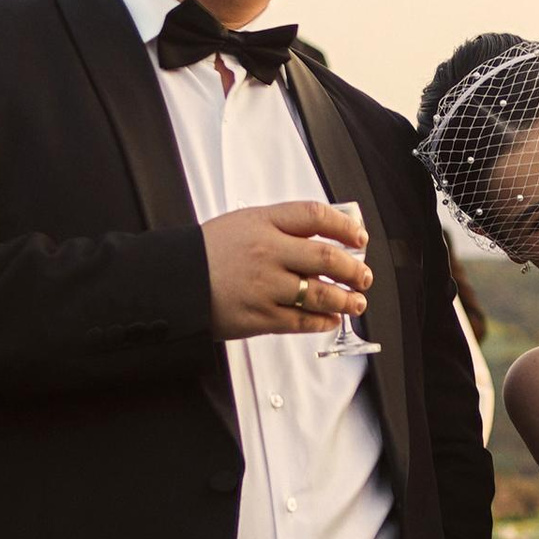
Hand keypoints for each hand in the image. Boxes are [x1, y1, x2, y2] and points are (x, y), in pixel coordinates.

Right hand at [204, 199, 370, 339]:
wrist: (174, 281)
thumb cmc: (208, 251)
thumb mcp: (244, 223)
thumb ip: (282, 226)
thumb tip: (324, 236)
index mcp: (264, 222)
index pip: (315, 216)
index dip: (345, 226)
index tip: (358, 237)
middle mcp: (268, 252)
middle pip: (326, 258)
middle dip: (354, 270)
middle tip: (364, 276)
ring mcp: (265, 286)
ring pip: (320, 294)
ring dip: (346, 300)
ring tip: (356, 302)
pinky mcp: (260, 316)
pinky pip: (302, 321)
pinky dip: (323, 322)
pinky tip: (331, 320)